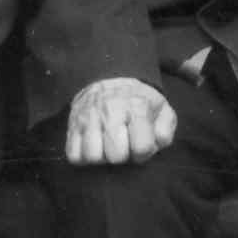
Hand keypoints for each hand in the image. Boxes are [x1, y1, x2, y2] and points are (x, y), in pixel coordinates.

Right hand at [62, 76, 176, 166]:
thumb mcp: (161, 109)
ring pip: (92, 157)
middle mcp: (110, 112)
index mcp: (136, 107)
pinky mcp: (72, 126)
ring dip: (102, 158)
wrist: (109, 80)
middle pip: (116, 155)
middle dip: (123, 156)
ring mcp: (88, 118)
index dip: (144, 152)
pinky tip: (94, 147)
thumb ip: (165, 129)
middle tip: (124, 146)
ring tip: (107, 147)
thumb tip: (158, 143)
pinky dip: (83, 157)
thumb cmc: (138, 102)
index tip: (141, 144)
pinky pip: (73, 156)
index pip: (142, 147)